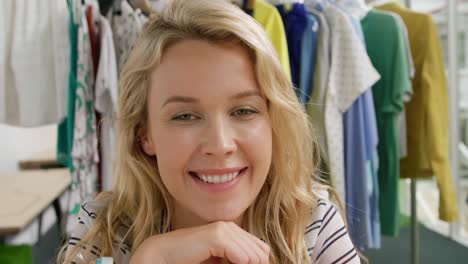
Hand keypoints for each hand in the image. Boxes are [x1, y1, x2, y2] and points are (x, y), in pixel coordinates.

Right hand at [129, 221, 269, 263]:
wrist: (163, 256)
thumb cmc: (188, 261)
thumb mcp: (218, 262)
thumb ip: (236, 260)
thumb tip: (259, 263)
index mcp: (232, 232)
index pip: (262, 250)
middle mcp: (230, 227)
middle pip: (261, 253)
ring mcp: (224, 229)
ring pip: (254, 257)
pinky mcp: (216, 236)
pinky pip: (242, 258)